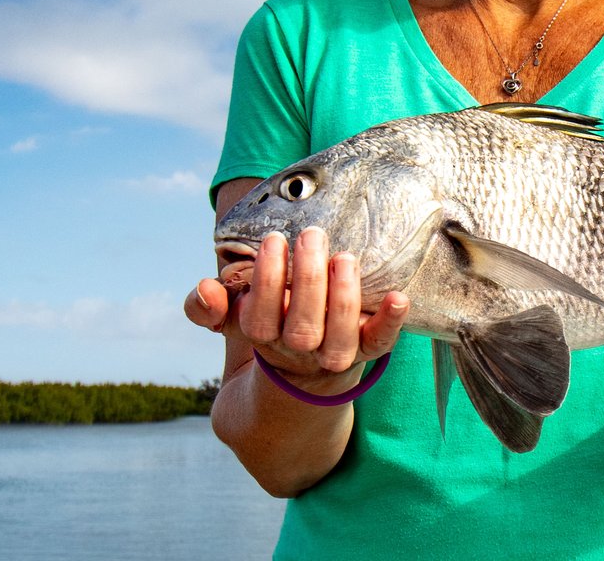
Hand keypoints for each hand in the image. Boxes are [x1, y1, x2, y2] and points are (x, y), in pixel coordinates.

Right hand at [183, 227, 408, 386]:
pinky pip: (380, 343)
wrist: (302, 368)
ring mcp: (334, 354)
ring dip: (343, 296)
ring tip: (343, 256)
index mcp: (263, 337)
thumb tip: (205, 289)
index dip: (267, 280)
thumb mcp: (233, 312)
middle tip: (312, 235)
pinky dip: (389, 321)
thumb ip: (207, 305)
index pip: (261, 316)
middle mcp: (298, 350)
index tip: (275, 240)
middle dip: (307, 280)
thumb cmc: (269, 320)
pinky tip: (398, 297)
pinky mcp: (367, 350)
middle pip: (302, 326)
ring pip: (339, 337)